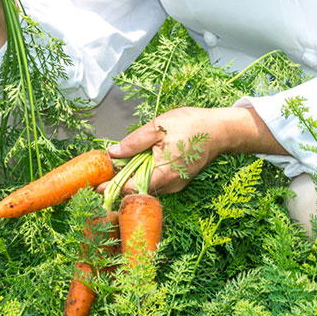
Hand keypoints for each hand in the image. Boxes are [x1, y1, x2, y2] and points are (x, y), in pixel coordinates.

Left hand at [105, 105, 275, 194]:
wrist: (222, 130)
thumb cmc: (193, 125)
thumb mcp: (158, 127)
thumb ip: (134, 141)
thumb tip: (113, 152)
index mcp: (164, 173)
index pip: (131, 187)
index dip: (111, 187)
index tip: (95, 186)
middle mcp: (170, 185)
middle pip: (137, 190)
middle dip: (118, 183)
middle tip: (101, 176)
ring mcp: (176, 184)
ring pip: (147, 186)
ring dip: (131, 179)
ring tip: (115, 169)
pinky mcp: (179, 180)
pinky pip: (157, 181)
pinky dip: (144, 175)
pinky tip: (136, 164)